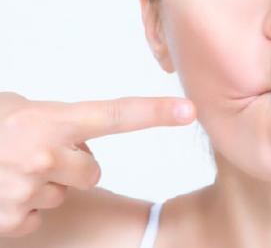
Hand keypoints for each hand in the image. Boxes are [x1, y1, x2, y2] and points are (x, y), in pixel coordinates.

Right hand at [0, 91, 195, 237]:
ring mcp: (27, 192)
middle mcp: (44, 157)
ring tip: (11, 168)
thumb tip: (82, 136)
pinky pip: (37, 215)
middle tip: (37, 152)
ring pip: (63, 193)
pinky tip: (1, 190)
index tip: (190, 110)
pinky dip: (22, 206)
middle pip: (93, 169)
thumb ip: (57, 121)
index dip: (156, 112)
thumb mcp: (19, 110)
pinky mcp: (11, 221)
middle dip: (74, 164)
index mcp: (50, 122)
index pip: (116, 115)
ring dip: (45, 184)